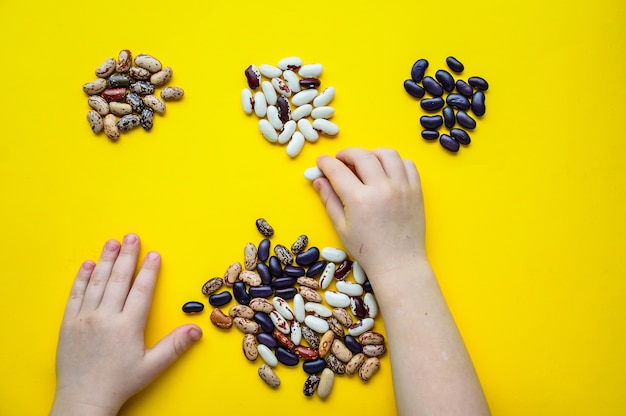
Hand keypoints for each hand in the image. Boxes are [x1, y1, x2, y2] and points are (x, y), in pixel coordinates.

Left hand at [50, 234, 201, 415]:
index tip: (153, 254)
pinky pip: (75, 295)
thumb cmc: (119, 384)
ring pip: (96, 283)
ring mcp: (84, 319)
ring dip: (106, 260)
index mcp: (127, 326)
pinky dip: (81, 278)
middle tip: (132, 237)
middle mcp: (105, 318)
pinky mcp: (68, 324)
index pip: (140, 290)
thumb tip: (197, 330)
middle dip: (127, 256)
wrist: (83, 400)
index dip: (148, 270)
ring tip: (112, 243)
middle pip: (118, 280)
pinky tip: (88, 265)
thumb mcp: (152, 367)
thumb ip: (174, 346)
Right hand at [313, 148, 427, 278]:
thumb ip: (329, 200)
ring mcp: (402, 188)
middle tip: (340, 160)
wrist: (399, 263)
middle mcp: (382, 189)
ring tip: (365, 162)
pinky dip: (395, 162)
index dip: (326, 163)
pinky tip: (386, 171)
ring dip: (372, 153)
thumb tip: (319, 180)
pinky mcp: (416, 191)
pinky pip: (407, 164)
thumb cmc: (368, 250)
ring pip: (387, 154)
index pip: (338, 170)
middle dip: (347, 153)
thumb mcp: (341, 228)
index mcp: (359, 200)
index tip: (321, 162)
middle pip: (362, 155)